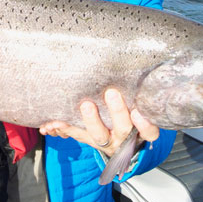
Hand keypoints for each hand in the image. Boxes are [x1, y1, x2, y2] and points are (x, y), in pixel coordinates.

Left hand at [39, 88, 159, 155]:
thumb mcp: (139, 106)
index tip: (139, 112)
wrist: (121, 141)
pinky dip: (65, 128)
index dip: (145, 125)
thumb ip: (137, 92)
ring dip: (89, 120)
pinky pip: (77, 135)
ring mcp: (106, 141)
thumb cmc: (131, 115)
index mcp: (140, 131)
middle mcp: (124, 138)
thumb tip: (138, 60)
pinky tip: (53, 123)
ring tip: (84, 105)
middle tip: (111, 93)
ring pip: (98, 135)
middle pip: (123, 128)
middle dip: (117, 111)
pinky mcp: (89, 139)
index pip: (149, 132)